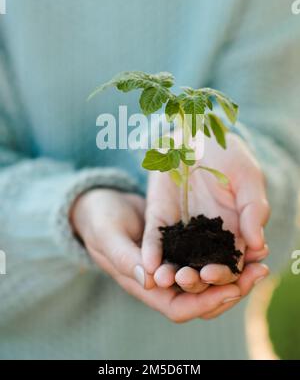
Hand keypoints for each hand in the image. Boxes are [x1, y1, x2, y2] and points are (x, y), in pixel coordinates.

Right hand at [70, 188, 263, 321]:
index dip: (204, 303)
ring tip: (258, 261)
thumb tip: (151, 279)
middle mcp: (162, 281)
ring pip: (207, 280)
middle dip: (229, 291)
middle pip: (200, 298)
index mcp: (143, 285)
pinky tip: (244, 243)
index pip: (178, 307)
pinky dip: (224, 254)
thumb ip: (125, 257)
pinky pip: (206, 257)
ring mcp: (172, 264)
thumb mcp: (108, 235)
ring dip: (232, 275)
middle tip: (256, 273)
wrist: (102, 204)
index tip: (231, 290)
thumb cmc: (100, 220)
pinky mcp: (180, 247)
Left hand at [142, 133, 269, 295]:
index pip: (232, 264)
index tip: (215, 275)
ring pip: (177, 260)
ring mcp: (182, 230)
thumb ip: (254, 209)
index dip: (225, 275)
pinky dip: (152, 252)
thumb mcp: (248, 178)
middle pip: (202, 269)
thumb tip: (258, 244)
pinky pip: (155, 239)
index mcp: (234, 233)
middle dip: (196, 279)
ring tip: (162, 280)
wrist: (196, 134)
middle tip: (187, 279)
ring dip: (170, 273)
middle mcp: (207, 238)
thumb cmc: (228, 155)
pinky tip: (147, 264)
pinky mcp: (160, 218)